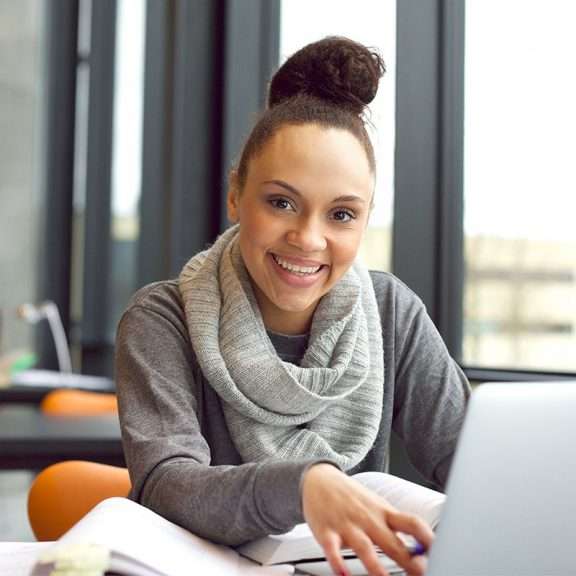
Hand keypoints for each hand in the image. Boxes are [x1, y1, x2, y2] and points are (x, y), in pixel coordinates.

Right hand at [301, 464, 433, 575]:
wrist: (318, 479)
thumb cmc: (351, 497)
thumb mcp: (375, 505)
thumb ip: (394, 526)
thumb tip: (422, 549)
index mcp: (383, 512)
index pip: (411, 523)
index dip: (427, 537)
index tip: (439, 551)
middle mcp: (368, 519)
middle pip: (392, 542)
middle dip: (408, 561)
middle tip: (421, 573)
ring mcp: (347, 525)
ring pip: (364, 547)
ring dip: (376, 567)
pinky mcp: (326, 531)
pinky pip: (332, 549)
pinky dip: (338, 562)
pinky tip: (344, 573)